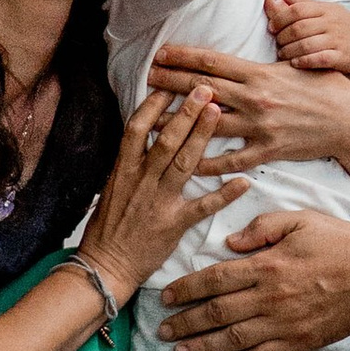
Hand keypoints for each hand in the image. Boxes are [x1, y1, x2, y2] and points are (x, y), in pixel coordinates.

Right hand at [77, 83, 245, 304]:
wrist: (105, 265)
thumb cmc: (108, 226)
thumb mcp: (112, 187)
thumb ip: (129, 162)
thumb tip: (142, 133)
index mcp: (123, 170)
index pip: (136, 130)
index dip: (153, 106)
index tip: (169, 85)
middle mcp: (141, 181)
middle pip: (165, 140)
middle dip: (185, 113)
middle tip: (204, 89)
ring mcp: (159, 201)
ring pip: (183, 163)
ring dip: (202, 137)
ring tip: (218, 113)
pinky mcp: (175, 223)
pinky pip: (203, 206)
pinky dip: (224, 194)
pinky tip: (243, 182)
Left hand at [147, 42, 349, 174]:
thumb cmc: (329, 86)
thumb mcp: (304, 54)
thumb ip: (283, 26)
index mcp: (261, 74)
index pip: (214, 62)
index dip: (184, 57)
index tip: (161, 53)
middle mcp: (256, 99)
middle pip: (203, 90)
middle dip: (171, 83)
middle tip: (146, 79)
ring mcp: (260, 127)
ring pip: (209, 124)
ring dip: (178, 121)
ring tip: (152, 120)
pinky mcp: (267, 151)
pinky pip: (230, 159)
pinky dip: (206, 161)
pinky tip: (185, 161)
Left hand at [157, 210, 349, 350]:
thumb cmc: (340, 242)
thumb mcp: (301, 219)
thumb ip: (262, 227)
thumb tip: (230, 243)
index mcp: (267, 265)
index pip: (215, 279)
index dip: (187, 289)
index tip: (167, 297)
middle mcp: (269, 298)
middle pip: (217, 313)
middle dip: (186, 322)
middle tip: (162, 330)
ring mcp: (283, 324)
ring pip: (232, 340)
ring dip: (201, 347)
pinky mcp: (298, 342)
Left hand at [267, 0, 349, 76]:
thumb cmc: (343, 26)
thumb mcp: (327, 10)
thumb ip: (304, 4)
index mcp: (325, 9)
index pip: (297, 9)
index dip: (279, 18)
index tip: (271, 27)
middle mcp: (331, 22)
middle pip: (299, 28)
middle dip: (282, 37)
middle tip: (277, 43)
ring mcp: (338, 40)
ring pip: (307, 44)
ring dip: (289, 51)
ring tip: (282, 55)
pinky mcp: (342, 57)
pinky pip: (319, 59)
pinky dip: (304, 61)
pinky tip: (295, 63)